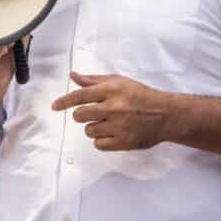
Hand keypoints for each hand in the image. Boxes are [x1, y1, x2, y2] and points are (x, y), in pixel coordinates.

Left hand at [51, 72, 167, 150]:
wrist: (165, 114)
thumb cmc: (141, 96)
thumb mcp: (119, 82)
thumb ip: (94, 80)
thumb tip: (73, 76)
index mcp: (112, 89)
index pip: (80, 95)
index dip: (64, 102)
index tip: (54, 106)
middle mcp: (114, 107)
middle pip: (80, 115)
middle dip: (82, 115)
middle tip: (94, 113)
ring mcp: (119, 126)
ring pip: (89, 131)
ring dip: (95, 127)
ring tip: (110, 123)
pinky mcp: (123, 142)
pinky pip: (98, 145)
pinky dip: (102, 140)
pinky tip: (113, 133)